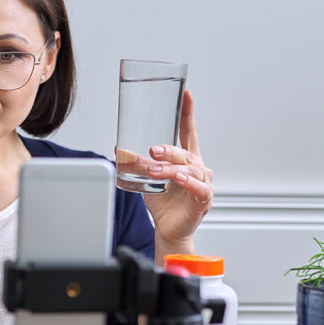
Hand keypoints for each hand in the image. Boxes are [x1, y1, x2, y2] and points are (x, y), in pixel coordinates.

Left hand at [126, 90, 212, 256]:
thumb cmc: (162, 203)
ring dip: (172, 169)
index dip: (187, 113)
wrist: (168, 230)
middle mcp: (197, 168)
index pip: (188, 132)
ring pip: (190, 170)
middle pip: (186, 152)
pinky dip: (190, 183)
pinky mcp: (204, 200)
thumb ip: (137, 163)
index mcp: (186, 159)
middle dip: (169, 150)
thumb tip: (119, 149)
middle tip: (153, 150)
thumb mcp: (145, 179)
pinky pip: (200, 189)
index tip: (186, 94)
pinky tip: (180, 180)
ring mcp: (203, 183)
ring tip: (156, 171)